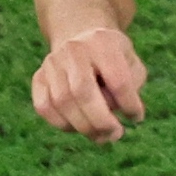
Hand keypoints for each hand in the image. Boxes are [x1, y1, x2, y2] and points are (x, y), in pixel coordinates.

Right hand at [32, 26, 150, 141]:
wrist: (82, 40)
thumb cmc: (114, 60)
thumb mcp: (132, 65)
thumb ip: (131, 85)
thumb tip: (111, 110)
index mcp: (103, 43)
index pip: (117, 80)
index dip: (129, 105)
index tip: (136, 117)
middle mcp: (74, 49)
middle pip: (82, 91)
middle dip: (101, 121)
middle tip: (115, 135)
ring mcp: (52, 63)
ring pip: (62, 102)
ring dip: (83, 127)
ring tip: (101, 136)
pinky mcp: (39, 77)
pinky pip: (44, 107)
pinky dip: (62, 124)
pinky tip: (78, 128)